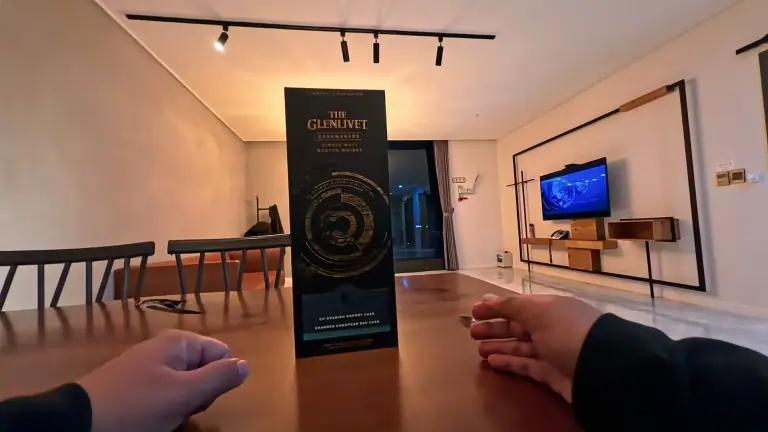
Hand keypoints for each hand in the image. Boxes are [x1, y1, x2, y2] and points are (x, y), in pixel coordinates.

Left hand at [78, 330, 248, 431]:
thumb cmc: (136, 406)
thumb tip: (245, 365)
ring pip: (183, 389)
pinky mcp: (132, 388)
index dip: (217, 378)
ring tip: (160, 417)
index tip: (199, 394)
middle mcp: (164, 349)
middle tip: (178, 407)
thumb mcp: (183, 394)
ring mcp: (147, 369)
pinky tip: (148, 421)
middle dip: (198, 395)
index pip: (222, 354)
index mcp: (179, 342)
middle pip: (203, 372)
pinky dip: (161, 411)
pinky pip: (162, 398)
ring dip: (179, 406)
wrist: (77, 424)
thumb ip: (219, 378)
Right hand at [470, 294, 601, 402]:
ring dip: (499, 345)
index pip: (518, 305)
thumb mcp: (538, 311)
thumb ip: (510, 305)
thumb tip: (486, 298)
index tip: (474, 311)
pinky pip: (526, 366)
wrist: (602, 368)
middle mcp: (551, 327)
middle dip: (495, 327)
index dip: (496, 307)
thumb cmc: (567, 331)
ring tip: (477, 348)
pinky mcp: (552, 374)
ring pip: (520, 347)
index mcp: (549, 308)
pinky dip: (509, 363)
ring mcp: (552, 351)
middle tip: (471, 331)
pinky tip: (492, 361)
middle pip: (518, 326)